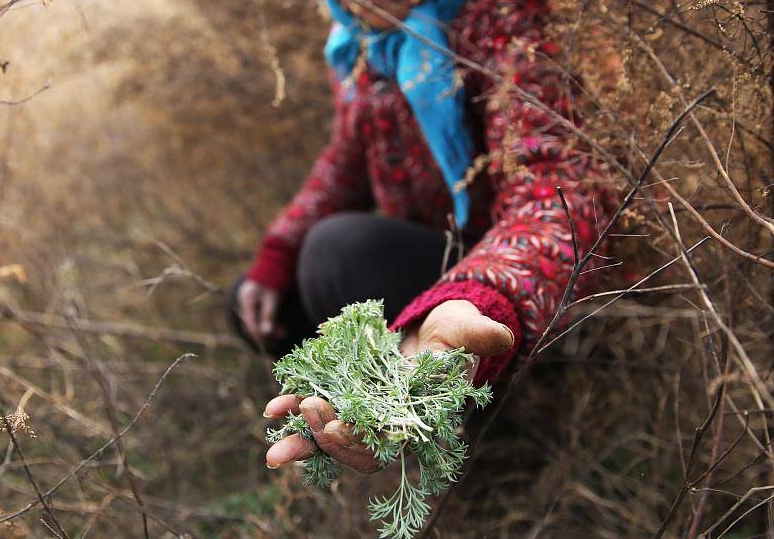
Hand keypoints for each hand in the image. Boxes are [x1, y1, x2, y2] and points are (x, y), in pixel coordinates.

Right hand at [237, 279, 282, 342]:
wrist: (277, 261)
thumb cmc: (275, 279)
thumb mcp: (273, 298)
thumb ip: (268, 315)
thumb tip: (265, 334)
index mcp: (246, 300)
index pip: (250, 323)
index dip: (260, 336)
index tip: (271, 344)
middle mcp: (246, 301)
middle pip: (254, 323)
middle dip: (267, 332)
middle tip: (280, 339)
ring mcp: (251, 301)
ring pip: (259, 320)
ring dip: (271, 328)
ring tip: (284, 334)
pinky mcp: (257, 301)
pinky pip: (262, 315)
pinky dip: (271, 320)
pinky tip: (281, 328)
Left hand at [263, 299, 514, 473]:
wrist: (437, 329)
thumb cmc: (456, 331)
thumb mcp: (468, 327)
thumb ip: (480, 334)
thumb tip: (500, 334)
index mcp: (418, 417)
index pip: (388, 441)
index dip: (361, 439)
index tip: (336, 426)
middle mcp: (389, 422)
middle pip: (355, 447)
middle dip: (325, 439)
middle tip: (308, 414)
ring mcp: (365, 412)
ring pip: (331, 436)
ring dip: (301, 436)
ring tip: (274, 425)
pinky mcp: (346, 396)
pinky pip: (317, 411)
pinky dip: (293, 409)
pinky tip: (272, 408)